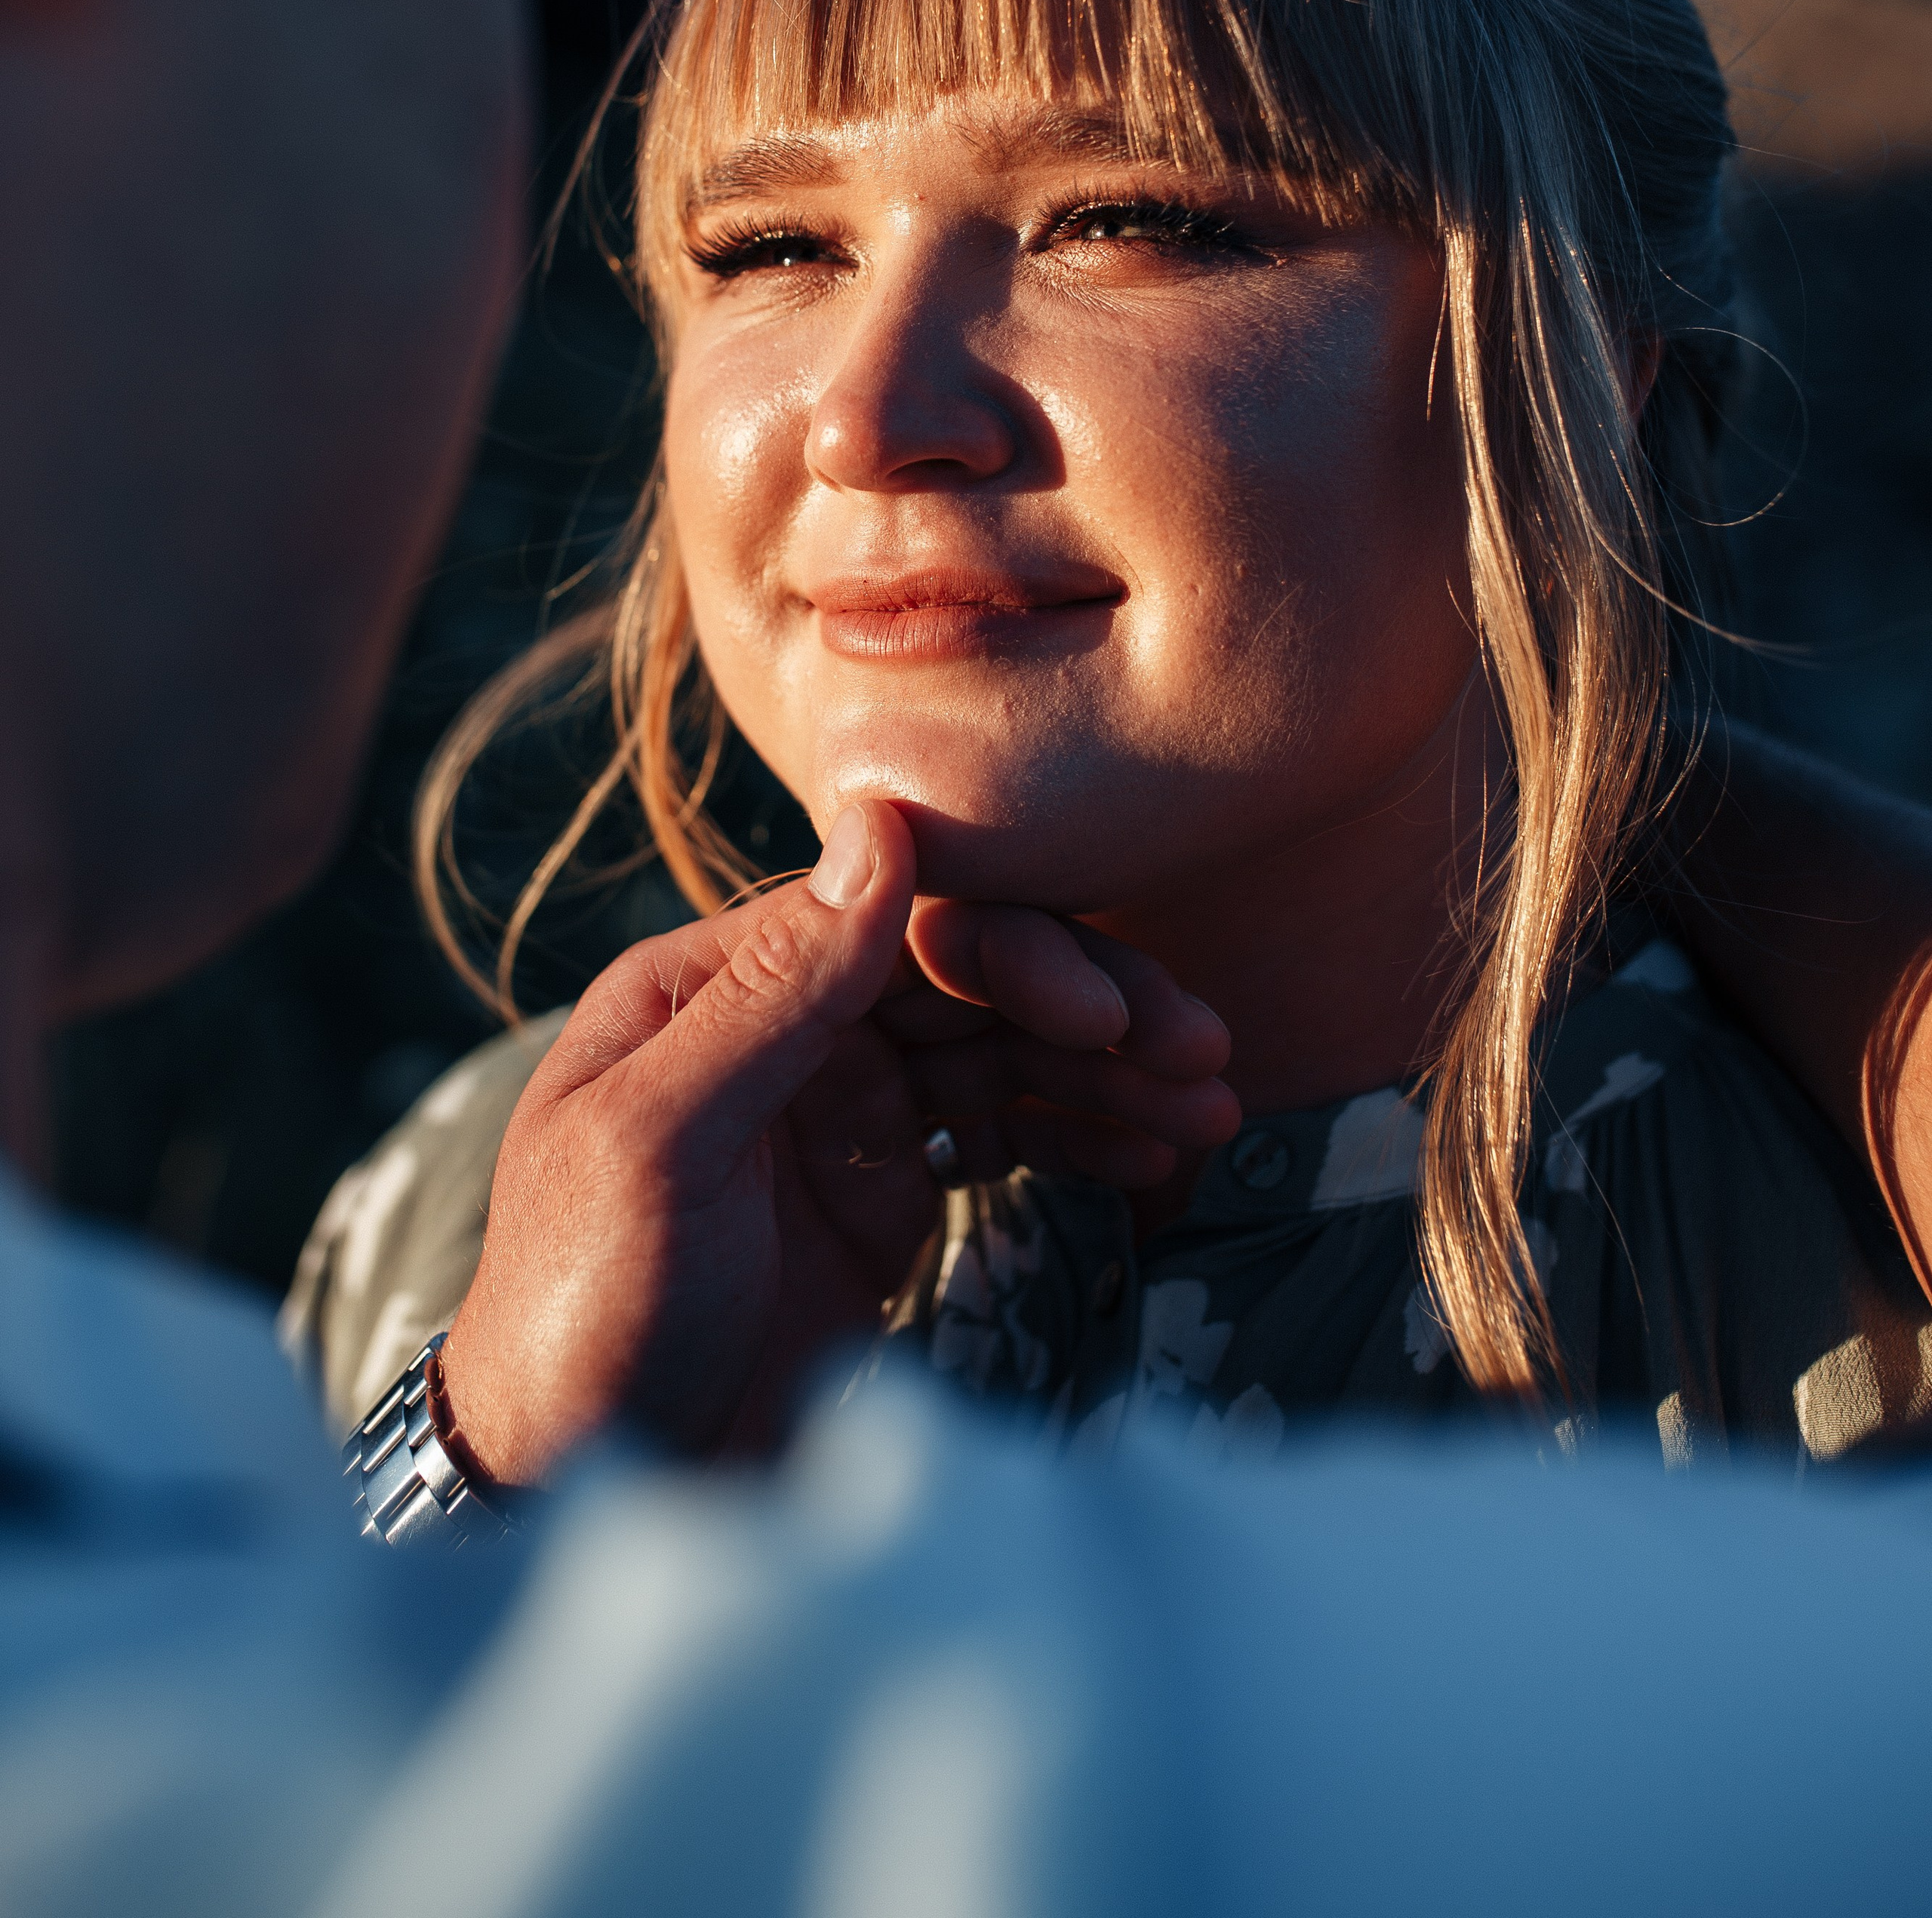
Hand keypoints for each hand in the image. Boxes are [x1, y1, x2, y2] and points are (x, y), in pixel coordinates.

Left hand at [439, 799, 1236, 1478]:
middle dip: (1089, 1010)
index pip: (891, 922)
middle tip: (1198, 1055)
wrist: (580, 1489)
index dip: (1010, 955)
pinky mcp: (880, 1199)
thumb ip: (771, 993)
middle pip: (963, 978)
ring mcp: (838, 1114)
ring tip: (1207, 1109)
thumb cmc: (577, 1314)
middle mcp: (780, 1030)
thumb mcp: (657, 1142)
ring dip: (1106, 1074)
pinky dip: (1078, 1137)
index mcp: (707, 988)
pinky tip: (1154, 1151)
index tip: (1105, 1018)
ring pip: (999, 1054)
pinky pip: (999, 1136)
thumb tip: (878, 823)